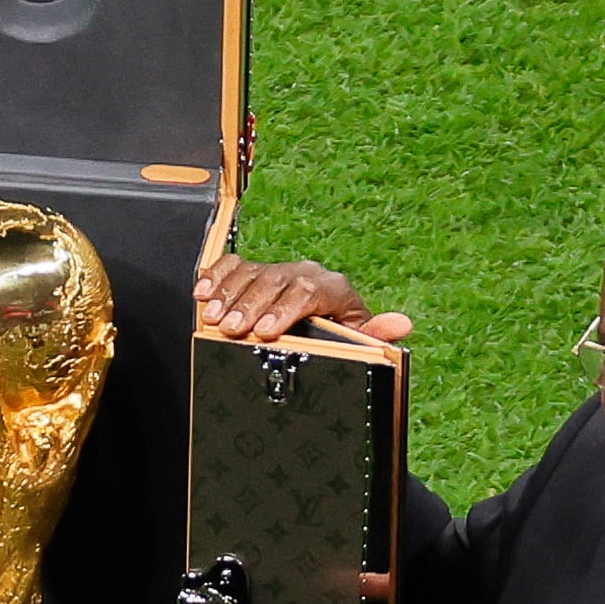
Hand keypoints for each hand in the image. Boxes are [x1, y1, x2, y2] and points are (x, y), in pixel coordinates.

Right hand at [193, 255, 415, 343]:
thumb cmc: (341, 333)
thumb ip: (376, 332)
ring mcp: (279, 270)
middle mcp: (304, 273)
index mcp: (332, 287)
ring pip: (252, 272)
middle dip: (252, 305)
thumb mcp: (359, 337)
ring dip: (229, 295)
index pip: (308, 291)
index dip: (285, 309)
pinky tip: (203, 293)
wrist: (326, 319)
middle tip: (235, 328)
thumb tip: (401, 324)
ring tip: (215, 318)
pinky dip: (216, 277)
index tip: (268, 330)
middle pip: (275, 280)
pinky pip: (234, 266)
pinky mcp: (257, 270)